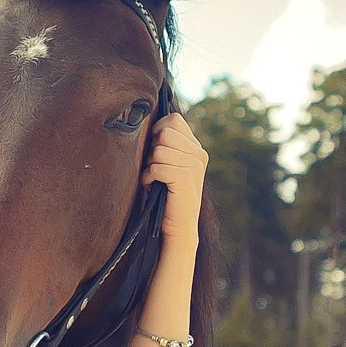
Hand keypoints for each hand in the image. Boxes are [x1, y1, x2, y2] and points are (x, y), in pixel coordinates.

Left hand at [145, 108, 207, 238]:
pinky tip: (153, 186)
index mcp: (196, 148)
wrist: (178, 226)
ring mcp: (195, 166)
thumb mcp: (168, 164)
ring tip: (155, 179)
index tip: (154, 150)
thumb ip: (164, 144)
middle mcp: (199, 154)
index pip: (174, 120)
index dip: (157, 131)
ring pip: (159, 150)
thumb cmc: (165, 194)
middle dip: (152, 150)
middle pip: (165, 132)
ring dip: (149, 165)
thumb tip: (145, 122)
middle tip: (155, 168)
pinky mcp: (186, 178)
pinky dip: (148, 177)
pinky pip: (156, 167)